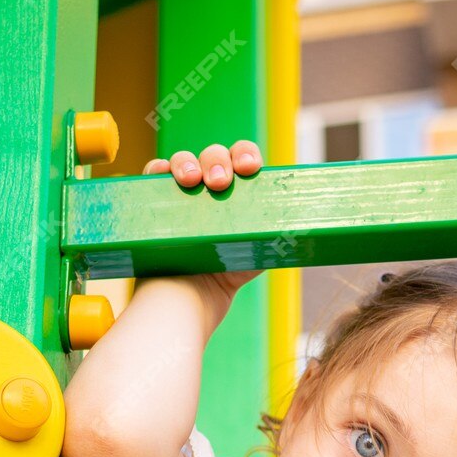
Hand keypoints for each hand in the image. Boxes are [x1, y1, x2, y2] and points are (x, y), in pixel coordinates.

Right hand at [143, 139, 264, 298]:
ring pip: (183, 161)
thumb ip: (278, 231)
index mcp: (238, 190)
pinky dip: (158, 169)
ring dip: (187, 163)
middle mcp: (210, 187)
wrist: (192, 301)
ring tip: (191, 181)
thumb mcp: (260, 250)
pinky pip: (153, 175)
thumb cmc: (227, 275)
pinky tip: (163, 173)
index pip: (242, 159)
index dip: (246, 155)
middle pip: (214, 155)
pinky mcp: (155, 202)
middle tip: (220, 183)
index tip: (250, 168)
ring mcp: (182, 193)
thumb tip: (303, 222)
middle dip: (218, 162)